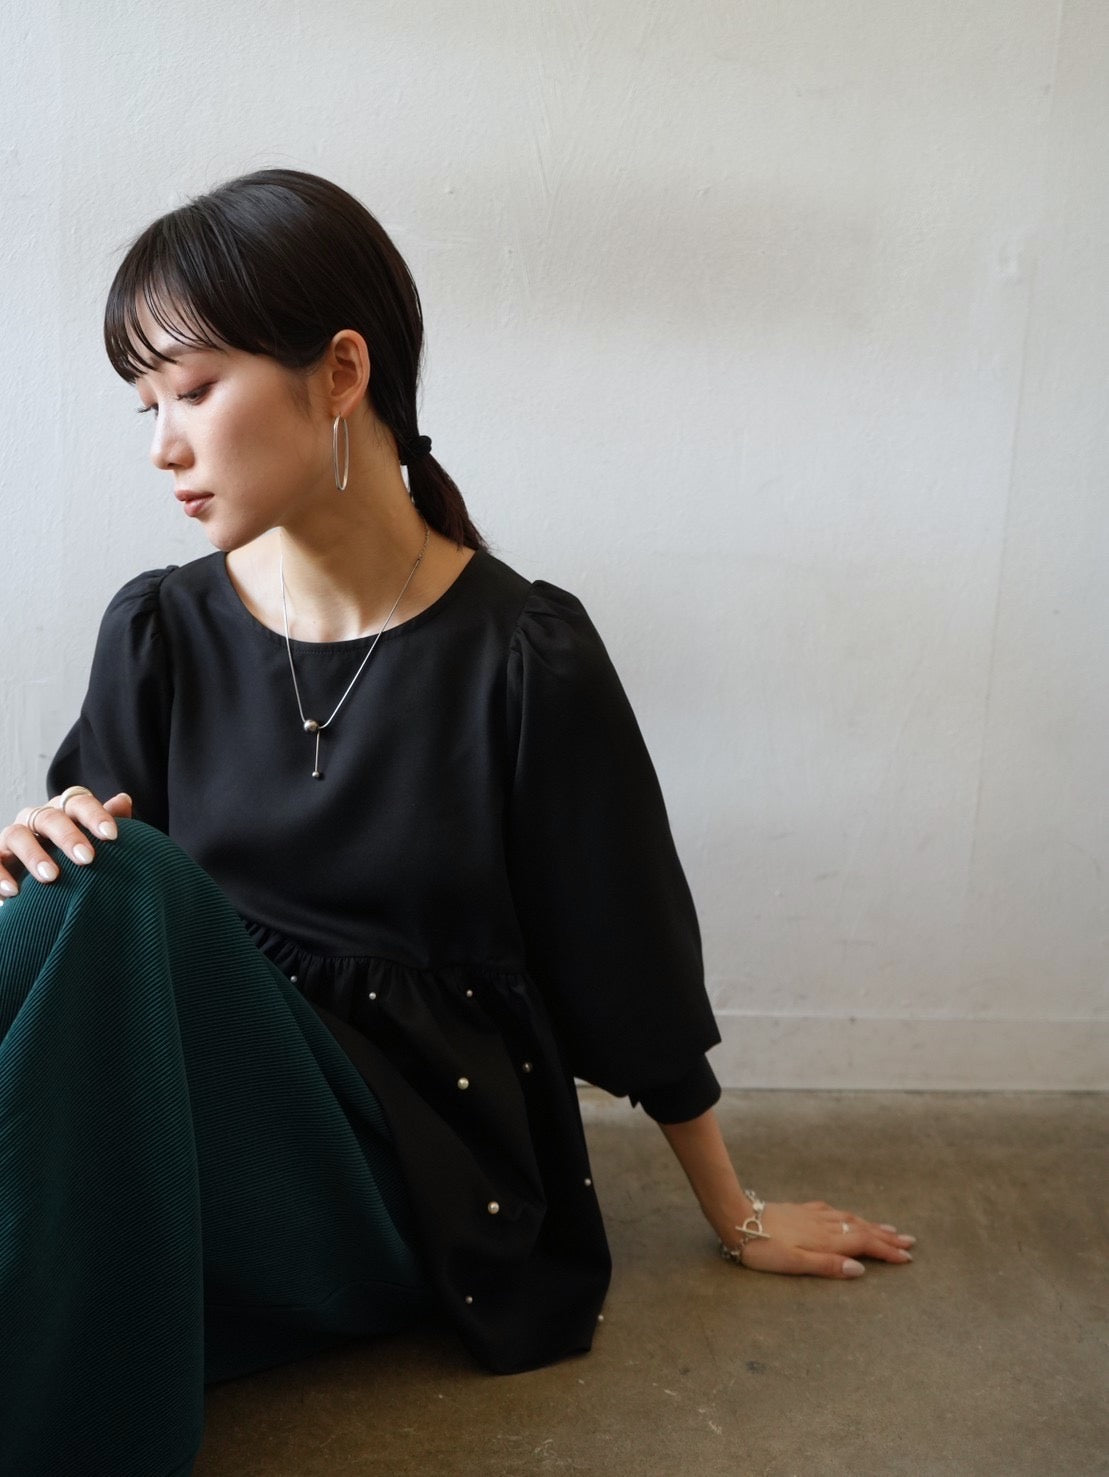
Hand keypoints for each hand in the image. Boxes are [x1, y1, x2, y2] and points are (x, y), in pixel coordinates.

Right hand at [0, 789, 132, 896]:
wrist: (43, 890)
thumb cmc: (77, 862)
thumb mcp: (95, 845)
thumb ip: (109, 824)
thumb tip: (124, 799)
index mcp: (64, 811)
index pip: (79, 802)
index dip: (95, 815)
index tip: (111, 835)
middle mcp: (36, 818)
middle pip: (50, 817)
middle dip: (69, 837)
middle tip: (87, 859)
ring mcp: (13, 836)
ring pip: (17, 835)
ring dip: (34, 855)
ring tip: (51, 877)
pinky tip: (13, 892)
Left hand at [728, 1198, 915, 1277]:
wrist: (737, 1219)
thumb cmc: (763, 1248)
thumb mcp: (795, 1264)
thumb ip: (827, 1266)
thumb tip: (860, 1270)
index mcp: (826, 1240)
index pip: (864, 1245)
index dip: (886, 1252)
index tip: (907, 1258)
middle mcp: (824, 1225)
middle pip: (862, 1229)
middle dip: (886, 1237)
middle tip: (910, 1241)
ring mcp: (813, 1215)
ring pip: (850, 1219)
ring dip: (871, 1224)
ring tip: (888, 1228)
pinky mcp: (801, 1209)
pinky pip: (833, 1211)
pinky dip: (848, 1215)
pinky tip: (846, 1215)